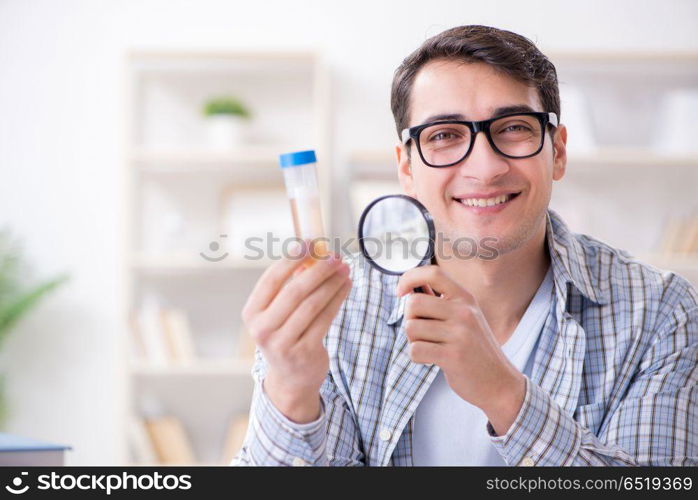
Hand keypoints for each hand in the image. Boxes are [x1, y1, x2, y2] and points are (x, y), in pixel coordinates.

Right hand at [241, 242, 351, 422]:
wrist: (290, 378)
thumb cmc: (285, 335)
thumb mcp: (278, 313)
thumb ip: (289, 285)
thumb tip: (314, 253)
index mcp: (252, 314)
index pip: (271, 279)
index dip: (291, 259)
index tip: (310, 244)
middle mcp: (263, 329)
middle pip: (294, 291)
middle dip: (318, 270)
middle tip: (335, 256)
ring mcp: (283, 343)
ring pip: (313, 304)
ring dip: (332, 283)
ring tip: (345, 269)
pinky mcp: (305, 352)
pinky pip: (325, 318)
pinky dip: (338, 299)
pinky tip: (346, 286)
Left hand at [396, 265, 525, 435]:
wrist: (499, 383)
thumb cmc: (475, 350)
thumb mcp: (465, 318)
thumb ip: (441, 302)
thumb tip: (411, 288)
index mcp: (465, 298)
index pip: (433, 273)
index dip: (410, 277)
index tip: (401, 292)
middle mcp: (464, 312)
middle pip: (413, 303)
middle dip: (409, 319)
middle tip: (421, 332)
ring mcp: (459, 334)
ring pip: (411, 328)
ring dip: (413, 340)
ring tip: (430, 346)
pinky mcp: (453, 356)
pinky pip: (415, 350)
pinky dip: (417, 356)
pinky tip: (431, 359)